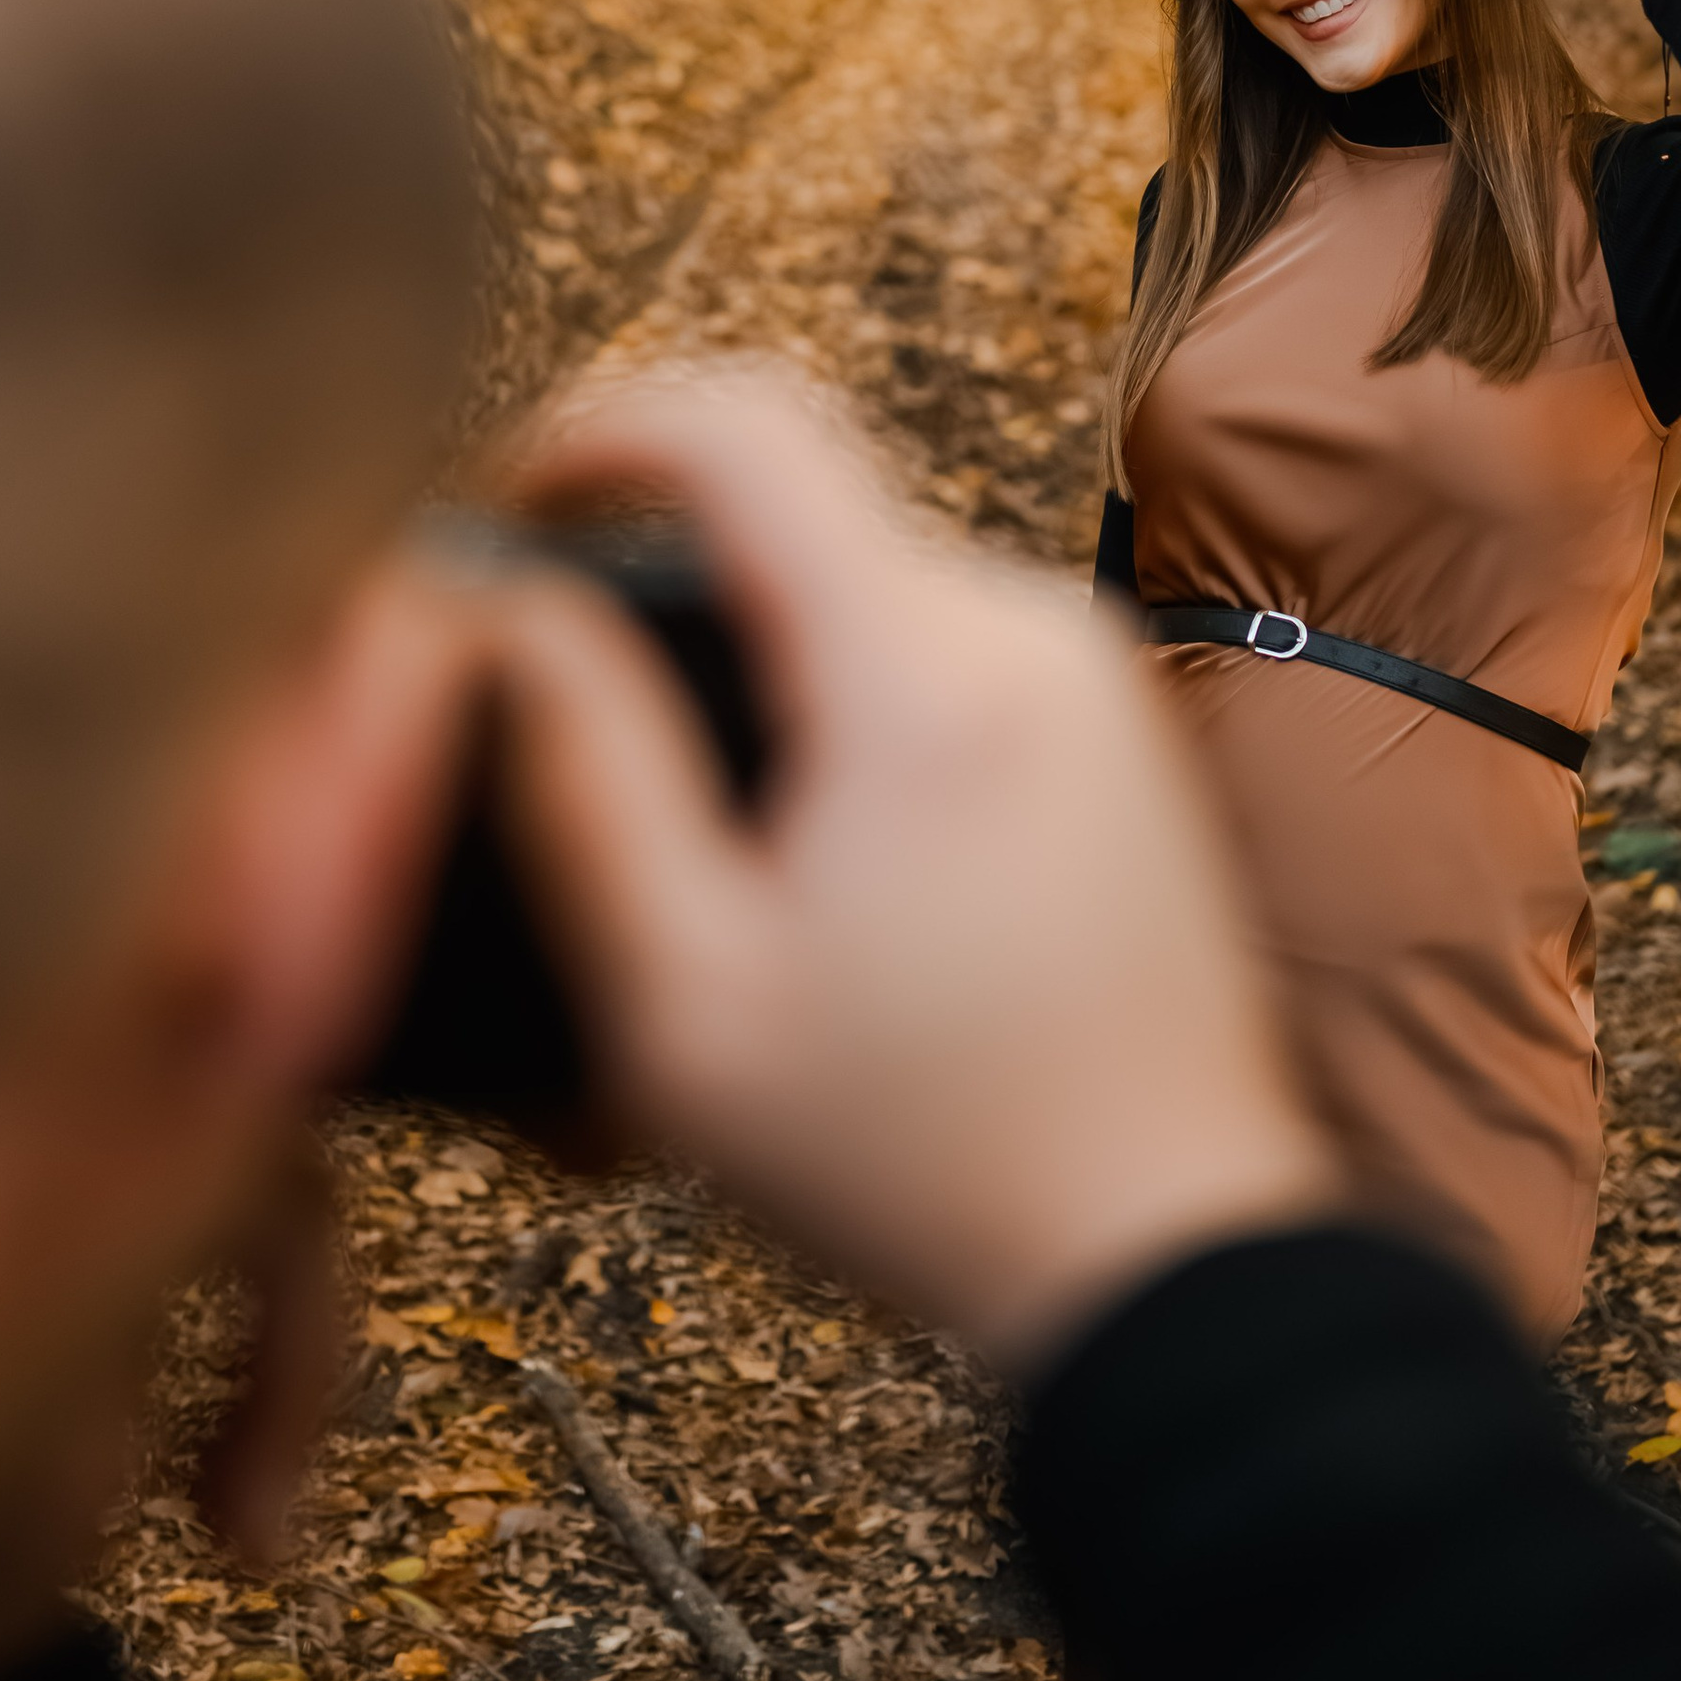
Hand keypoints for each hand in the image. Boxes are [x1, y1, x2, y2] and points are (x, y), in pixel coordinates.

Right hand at [484, 377, 1336, 1374]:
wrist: (1170, 1255)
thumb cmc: (922, 1157)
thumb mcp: (685, 999)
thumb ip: (583, 774)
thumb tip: (512, 611)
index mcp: (922, 672)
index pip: (743, 425)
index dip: (595, 429)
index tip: (510, 506)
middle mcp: (1026, 626)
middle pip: (794, 518)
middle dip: (670, 597)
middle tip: (574, 744)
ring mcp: (1088, 668)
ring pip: (860, 589)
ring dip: (762, 670)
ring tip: (707, 857)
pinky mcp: (1115, 722)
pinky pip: (939, 654)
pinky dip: (848, 715)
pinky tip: (819, 874)